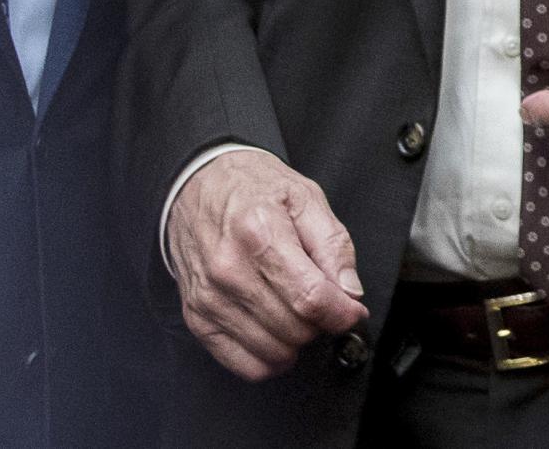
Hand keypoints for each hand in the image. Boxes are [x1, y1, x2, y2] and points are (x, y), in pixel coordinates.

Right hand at [164, 151, 366, 380]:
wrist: (197, 184)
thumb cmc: (252, 189)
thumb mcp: (306, 198)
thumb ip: (334, 246)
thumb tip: (350, 293)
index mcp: (259, 232)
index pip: (310, 298)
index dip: (341, 313)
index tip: (352, 310)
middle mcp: (229, 269)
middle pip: (295, 328)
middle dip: (320, 322)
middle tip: (320, 300)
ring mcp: (209, 297)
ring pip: (273, 352)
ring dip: (296, 341)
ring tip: (296, 310)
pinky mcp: (196, 318)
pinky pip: (245, 364)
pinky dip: (269, 358)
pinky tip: (276, 332)